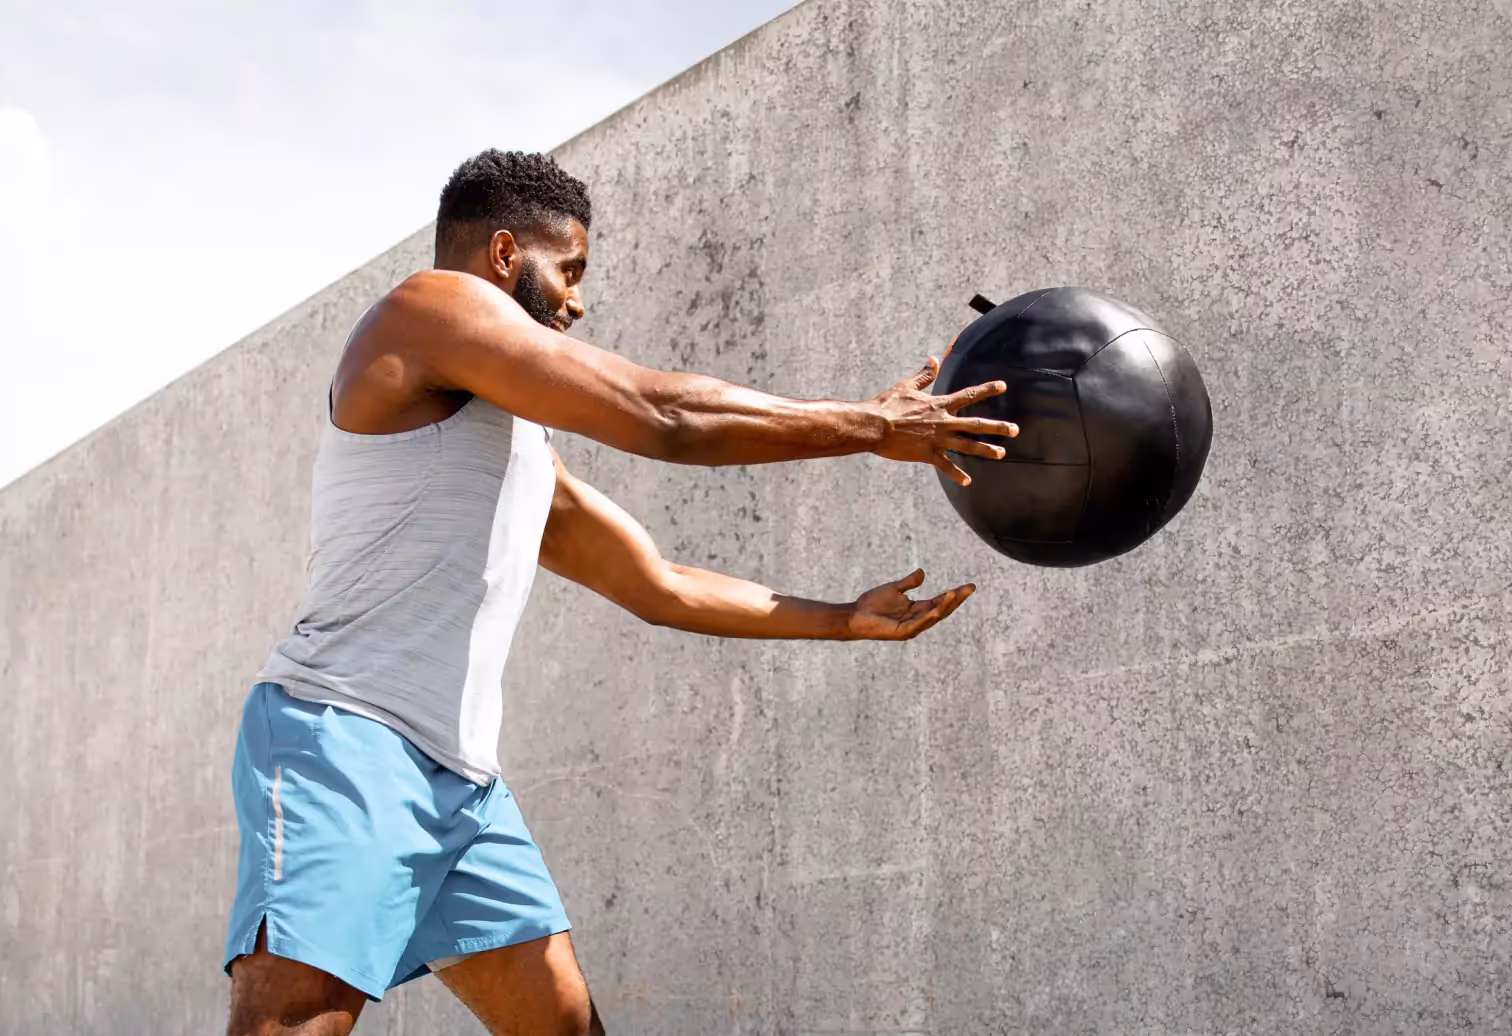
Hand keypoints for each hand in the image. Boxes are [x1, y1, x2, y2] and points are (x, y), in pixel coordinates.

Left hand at [846, 569, 976, 640]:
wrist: (854, 616)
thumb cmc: (872, 604)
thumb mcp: (894, 589)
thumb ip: (909, 583)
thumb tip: (923, 573)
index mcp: (917, 609)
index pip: (941, 601)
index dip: (955, 594)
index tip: (969, 586)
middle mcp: (918, 619)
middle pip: (943, 609)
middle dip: (957, 600)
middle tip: (970, 589)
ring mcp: (911, 627)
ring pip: (934, 617)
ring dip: (945, 606)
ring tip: (955, 593)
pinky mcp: (902, 632)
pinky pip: (918, 624)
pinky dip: (928, 617)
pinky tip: (936, 609)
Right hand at [870, 356, 1018, 485]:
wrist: (875, 425)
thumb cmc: (888, 405)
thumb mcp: (906, 386)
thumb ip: (924, 376)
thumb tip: (934, 360)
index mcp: (939, 404)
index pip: (969, 395)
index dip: (987, 389)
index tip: (1003, 386)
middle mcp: (944, 422)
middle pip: (976, 424)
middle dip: (998, 426)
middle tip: (1015, 429)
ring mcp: (938, 439)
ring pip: (968, 445)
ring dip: (986, 450)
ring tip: (1002, 453)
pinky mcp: (928, 454)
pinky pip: (946, 466)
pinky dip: (957, 474)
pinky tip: (968, 482)